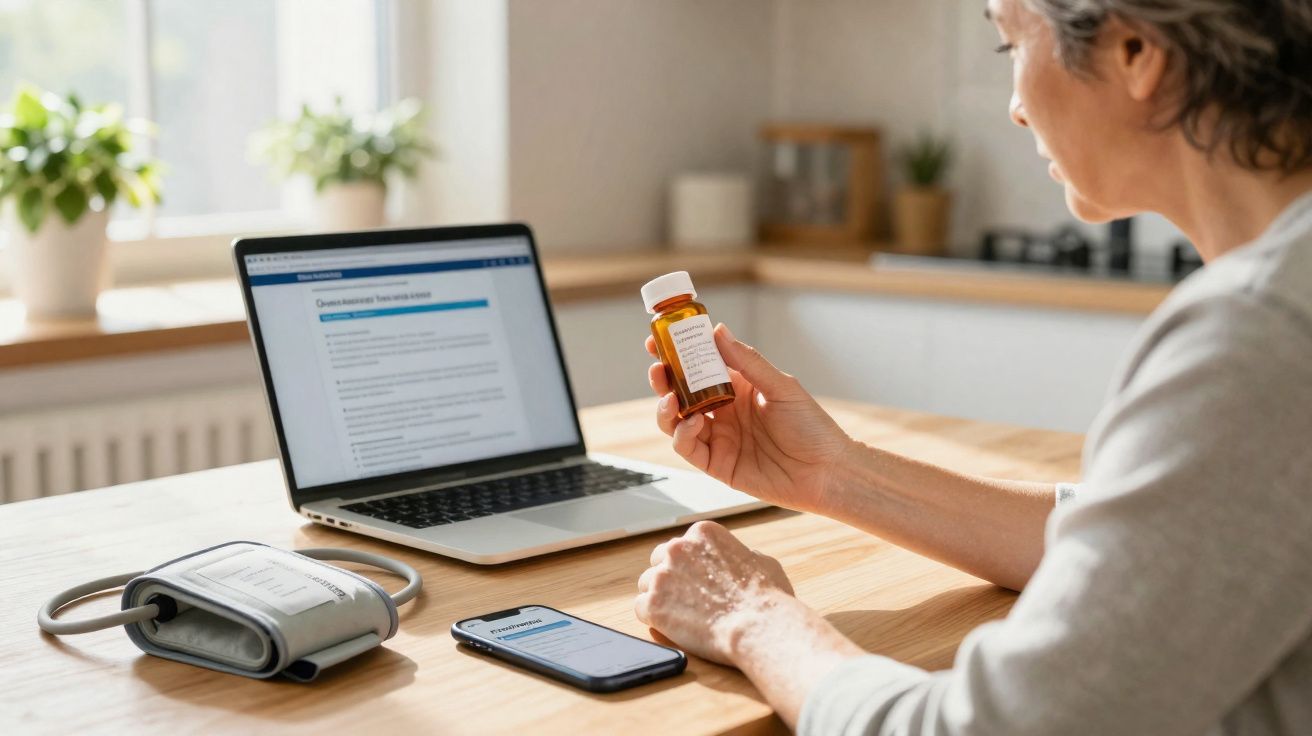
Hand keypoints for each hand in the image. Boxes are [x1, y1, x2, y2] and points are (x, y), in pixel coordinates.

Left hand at [634, 520, 796, 664]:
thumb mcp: (763, 562)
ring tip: (682, 615)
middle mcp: (677, 548)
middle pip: (658, 561)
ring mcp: (662, 575)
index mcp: (702, 533)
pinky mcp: (652, 604)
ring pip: (646, 584)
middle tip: (685, 599)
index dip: (688, 566)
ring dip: (660, 598)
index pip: (681, 545)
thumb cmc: (767, 598)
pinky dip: (654, 618)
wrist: (758, 627)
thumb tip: (741, 558)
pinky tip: (672, 626)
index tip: (697, 581)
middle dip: (669, 578)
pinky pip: (641, 608)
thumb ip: (742, 555)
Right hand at [647, 323, 855, 510]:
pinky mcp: (718, 464)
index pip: (700, 366)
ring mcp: (719, 437)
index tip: (658, 340)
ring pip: (676, 421)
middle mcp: (724, 411)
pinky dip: (682, 434)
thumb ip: (748, 362)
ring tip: (670, 399)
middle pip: (682, 393)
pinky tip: (691, 424)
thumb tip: (719, 331)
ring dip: (667, 408)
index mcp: (739, 387)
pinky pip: (689, 448)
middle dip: (664, 380)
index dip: (677, 354)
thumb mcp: (781, 386)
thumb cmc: (812, 428)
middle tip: (658, 368)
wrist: (827, 471)